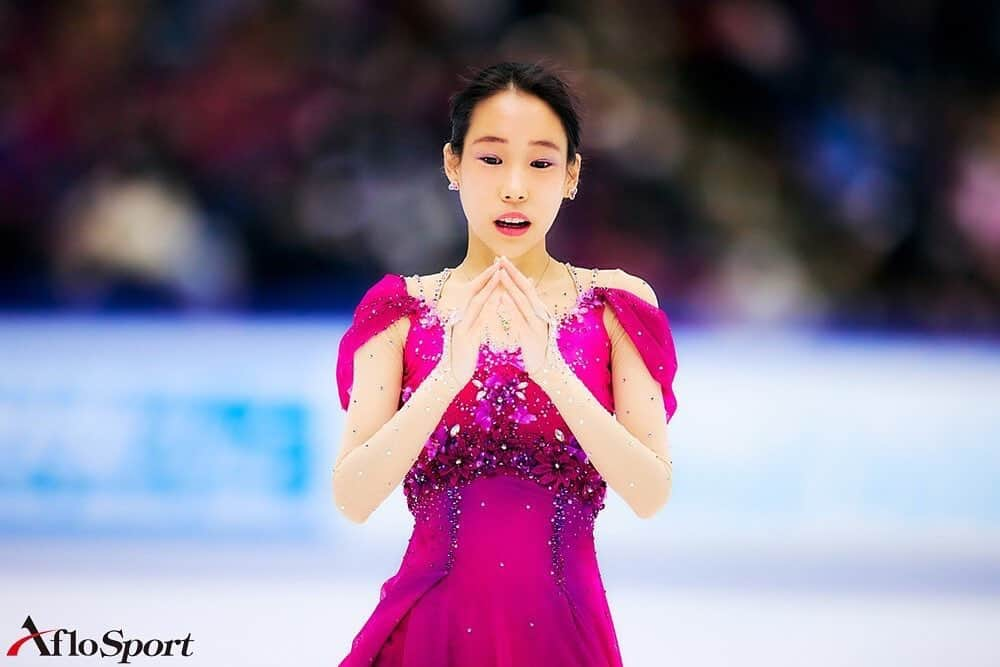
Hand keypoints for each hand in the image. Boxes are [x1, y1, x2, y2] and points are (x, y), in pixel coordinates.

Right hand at [440, 261, 501, 385]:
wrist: (452, 376)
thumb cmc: (464, 356)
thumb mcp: (472, 334)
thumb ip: (479, 319)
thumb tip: (492, 304)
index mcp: (462, 316)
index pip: (475, 292)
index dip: (486, 278)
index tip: (498, 266)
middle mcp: (459, 317)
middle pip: (474, 291)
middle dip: (487, 276)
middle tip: (499, 263)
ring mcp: (460, 326)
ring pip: (475, 302)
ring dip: (488, 287)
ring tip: (499, 275)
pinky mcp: (462, 337)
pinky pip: (477, 320)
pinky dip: (487, 308)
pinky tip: (496, 300)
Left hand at [494, 256, 556, 375]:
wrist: (547, 368)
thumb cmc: (537, 344)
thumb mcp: (534, 320)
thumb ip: (530, 302)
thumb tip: (528, 280)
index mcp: (538, 308)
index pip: (525, 285)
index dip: (513, 271)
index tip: (502, 259)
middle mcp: (539, 312)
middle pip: (525, 288)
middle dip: (512, 272)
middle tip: (500, 258)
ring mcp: (537, 322)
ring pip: (522, 300)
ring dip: (511, 285)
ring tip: (500, 274)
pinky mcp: (532, 334)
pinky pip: (520, 317)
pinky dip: (512, 306)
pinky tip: (503, 297)